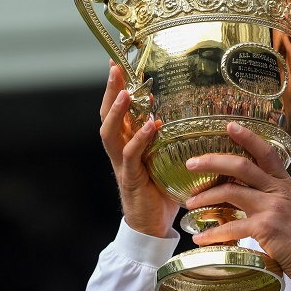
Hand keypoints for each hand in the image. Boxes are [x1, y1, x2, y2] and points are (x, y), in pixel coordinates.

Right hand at [100, 62, 179, 237]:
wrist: (151, 227)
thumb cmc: (160, 191)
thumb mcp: (164, 158)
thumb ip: (167, 138)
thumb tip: (183, 116)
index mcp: (126, 143)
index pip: (117, 110)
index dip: (114, 88)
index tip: (116, 63)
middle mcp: (119, 151)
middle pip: (107, 115)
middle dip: (111, 91)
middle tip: (115, 69)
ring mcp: (122, 165)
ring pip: (111, 133)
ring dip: (118, 111)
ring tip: (127, 92)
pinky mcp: (131, 179)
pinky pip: (131, 156)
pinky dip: (139, 139)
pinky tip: (150, 126)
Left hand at [184, 122, 290, 280]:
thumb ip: (270, 193)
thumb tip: (243, 189)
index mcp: (283, 183)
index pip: (266, 152)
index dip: (248, 137)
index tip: (229, 126)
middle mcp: (278, 190)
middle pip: (241, 166)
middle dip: (212, 162)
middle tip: (191, 164)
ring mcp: (271, 207)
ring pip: (231, 191)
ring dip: (206, 196)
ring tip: (190, 203)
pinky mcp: (265, 227)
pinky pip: (232, 226)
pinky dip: (213, 233)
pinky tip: (201, 238)